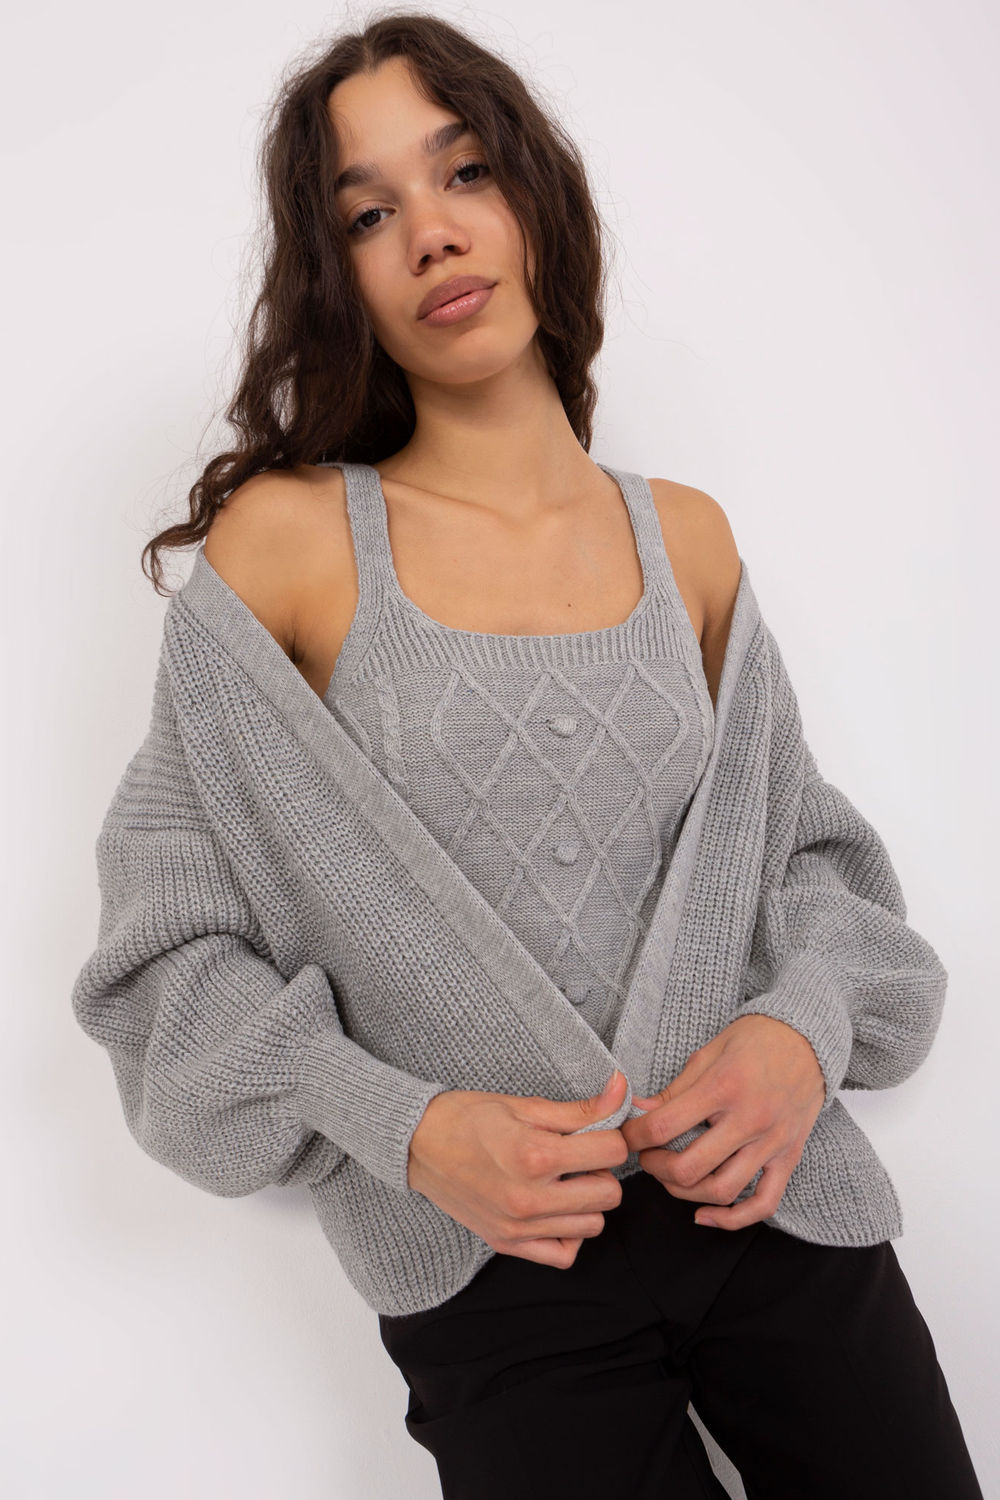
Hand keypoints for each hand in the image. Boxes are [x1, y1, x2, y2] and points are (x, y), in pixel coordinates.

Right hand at [407, 1070, 629, 1268]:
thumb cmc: (468, 1117)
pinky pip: (563, 1256)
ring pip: (593, 1226)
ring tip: (564, 1181)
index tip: (596, 1131)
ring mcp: (518, 1227)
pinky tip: (555, 1210)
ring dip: (587, 1202)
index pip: (612, 1151)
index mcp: (536, 1156)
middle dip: (602, 1170)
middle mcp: (529, 1198)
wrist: (417, 1144)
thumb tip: (622, 1091)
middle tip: (579, 1156)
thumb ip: (578, 1108)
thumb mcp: (524, 1105)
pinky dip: (568, 1235)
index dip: (611, 1135)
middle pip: (610, 1194)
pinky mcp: (507, 1244)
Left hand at [621, 1014, 825, 1229]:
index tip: (626, 1135)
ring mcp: (773, 1142)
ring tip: (671, 1176)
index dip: (634, 1136)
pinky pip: (764, 1203)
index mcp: (724, 1087)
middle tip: (647, 1156)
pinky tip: (705, 1213)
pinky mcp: (789, 1157)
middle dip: (656, 1168)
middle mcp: (750, 1119)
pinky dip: (733, 1219)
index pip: (664, 1126)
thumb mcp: (709, 1053)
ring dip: (684, 1192)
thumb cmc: (755, 1040)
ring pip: (722, 1191)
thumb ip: (675, 1089)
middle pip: (690, 1168)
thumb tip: (638, 1111)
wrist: (809, 1038)